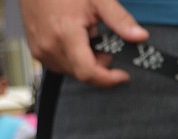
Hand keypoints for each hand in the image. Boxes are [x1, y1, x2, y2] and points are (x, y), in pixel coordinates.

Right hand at [19, 0, 148, 86]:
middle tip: (103, 40)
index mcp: (65, 35)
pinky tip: (76, 40)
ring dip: (86, 61)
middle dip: (100, 64)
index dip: (109, 79)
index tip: (123, 75)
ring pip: (72, 71)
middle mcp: (50, 46)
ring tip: (87, 35)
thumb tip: (140, 37)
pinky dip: (73, 58)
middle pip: (83, 73)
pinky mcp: (36, 50)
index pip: (89, 73)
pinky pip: (60, 65)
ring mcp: (40, 49)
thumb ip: (120, 20)